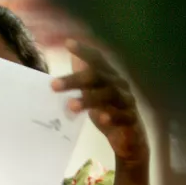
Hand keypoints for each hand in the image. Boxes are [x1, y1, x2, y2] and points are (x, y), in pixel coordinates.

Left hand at [52, 40, 148, 172]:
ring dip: (89, 99)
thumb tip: (73, 58)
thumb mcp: (93, 94)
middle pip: (98, 77)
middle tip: (53, 85)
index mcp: (109, 76)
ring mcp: (127, 102)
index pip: (97, 60)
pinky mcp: (132, 119)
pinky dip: (113, 116)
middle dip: (75, 80)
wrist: (130, 140)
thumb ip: (83, 78)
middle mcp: (120, 85)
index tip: (68, 44)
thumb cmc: (109, 113)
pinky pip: (124, 116)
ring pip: (109, 95)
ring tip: (70, 105)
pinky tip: (102, 118)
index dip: (85, 51)